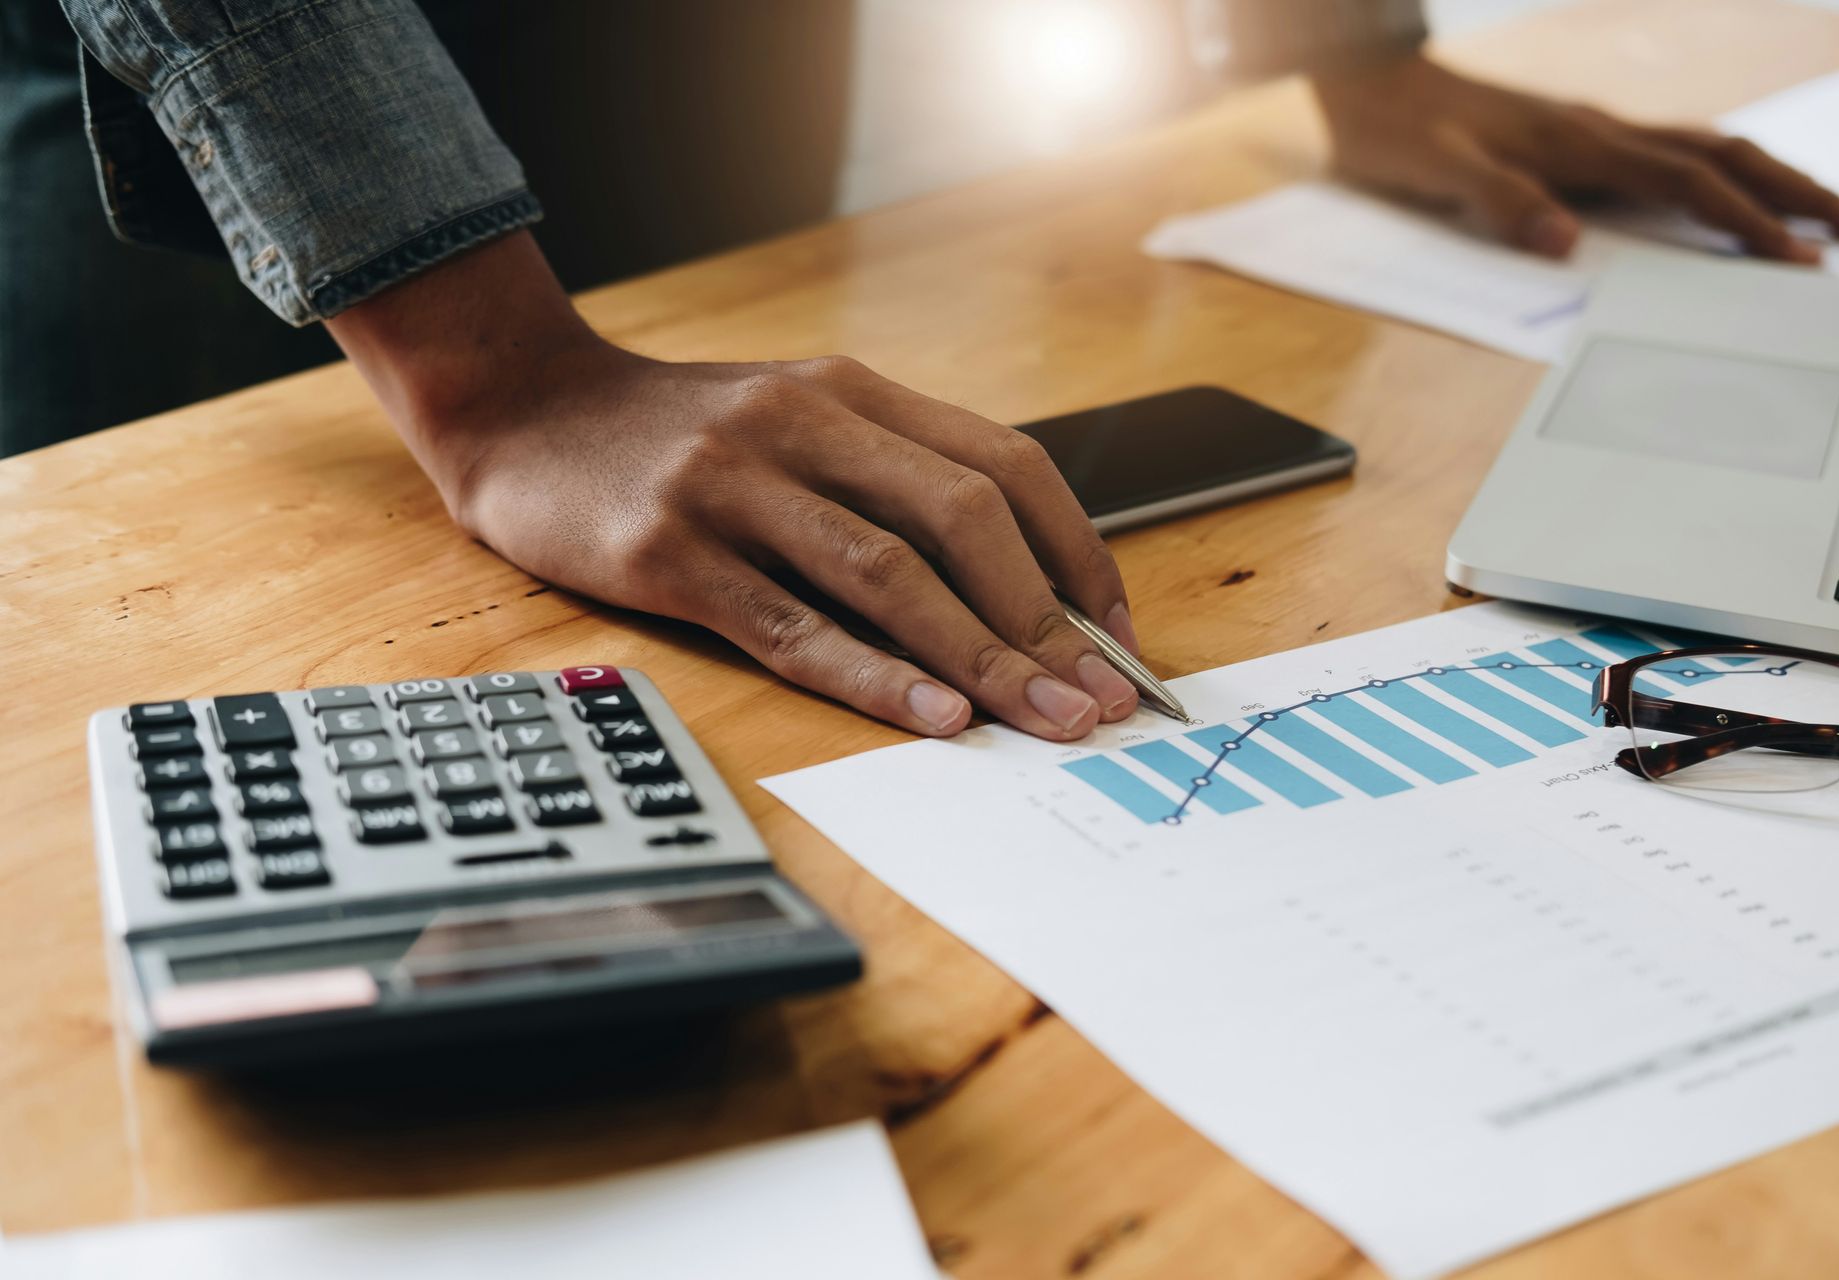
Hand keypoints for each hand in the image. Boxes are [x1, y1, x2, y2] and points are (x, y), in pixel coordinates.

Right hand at [328, 234, 1138, 740]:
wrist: (523, 407)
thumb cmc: (677, 435)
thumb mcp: (794, 421)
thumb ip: (887, 481)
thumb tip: (1010, 594)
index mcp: (851, 393)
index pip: (1004, 465)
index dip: (1078, 553)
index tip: (1120, 633)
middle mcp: (805, 425)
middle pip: (964, 519)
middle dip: (1049, 619)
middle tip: (1104, 700)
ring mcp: (735, 486)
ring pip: (890, 575)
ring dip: (986, 656)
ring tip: (1049, 721)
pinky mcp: (670, 551)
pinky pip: (791, 625)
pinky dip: (873, 676)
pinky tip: (933, 717)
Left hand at [1309, 54, 1838, 262]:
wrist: (1367, 82)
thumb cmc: (1397, 130)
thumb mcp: (1436, 173)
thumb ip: (1500, 205)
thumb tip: (1564, 242)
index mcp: (1580, 143)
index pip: (1690, 185)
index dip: (1749, 222)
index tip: (1802, 258)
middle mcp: (1601, 131)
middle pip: (1729, 157)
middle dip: (1802, 195)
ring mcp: (1596, 131)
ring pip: (1713, 149)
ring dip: (1777, 182)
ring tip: (1833, 215)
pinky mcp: (1581, 138)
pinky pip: (1677, 153)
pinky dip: (1727, 174)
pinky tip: (1742, 194)